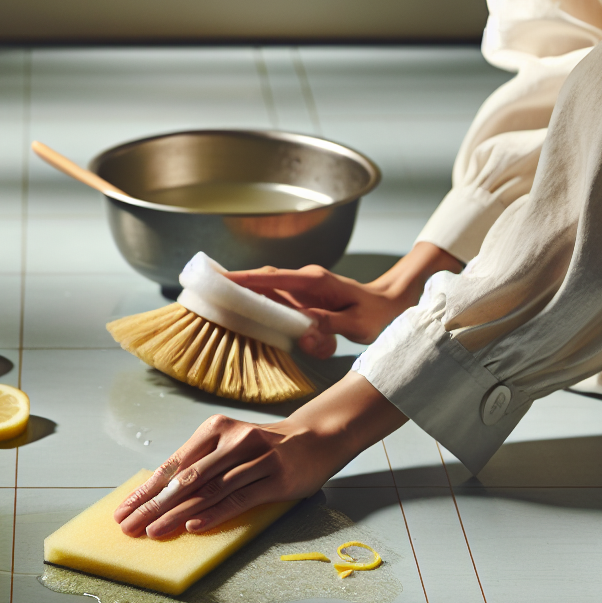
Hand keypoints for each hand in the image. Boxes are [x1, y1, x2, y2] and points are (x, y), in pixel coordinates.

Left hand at [114, 373, 406, 537]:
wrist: (315, 438)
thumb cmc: (263, 447)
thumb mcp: (229, 446)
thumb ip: (201, 464)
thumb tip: (161, 495)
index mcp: (214, 429)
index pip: (173, 464)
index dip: (147, 489)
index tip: (124, 510)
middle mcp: (231, 440)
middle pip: (185, 478)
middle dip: (154, 504)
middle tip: (130, 525)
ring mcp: (255, 458)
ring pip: (209, 489)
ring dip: (178, 513)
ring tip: (154, 531)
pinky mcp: (275, 477)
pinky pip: (239, 497)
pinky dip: (215, 512)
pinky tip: (195, 525)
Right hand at [226, 242, 462, 355]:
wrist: (393, 303)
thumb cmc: (377, 314)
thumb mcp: (356, 324)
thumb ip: (328, 324)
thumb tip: (302, 325)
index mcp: (315, 282)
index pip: (272, 278)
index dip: (244, 278)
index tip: (218, 277)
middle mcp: (305, 280)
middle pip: (263, 279)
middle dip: (237, 283)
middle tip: (208, 289)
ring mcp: (303, 288)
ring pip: (269, 291)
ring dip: (251, 299)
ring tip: (222, 300)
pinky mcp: (303, 298)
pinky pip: (278, 301)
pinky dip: (265, 307)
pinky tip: (254, 316)